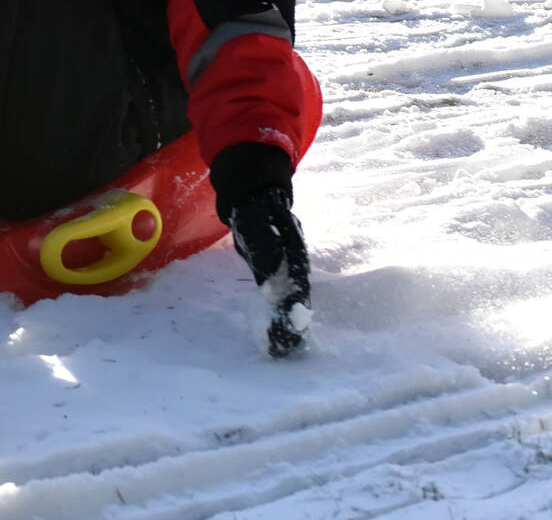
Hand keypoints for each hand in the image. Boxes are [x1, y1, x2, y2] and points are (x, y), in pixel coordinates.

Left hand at [228, 185, 309, 357]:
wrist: (254, 197)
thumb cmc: (259, 209)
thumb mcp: (260, 222)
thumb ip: (266, 245)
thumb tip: (272, 269)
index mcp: (296, 260)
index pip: (297, 294)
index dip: (292, 317)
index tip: (287, 338)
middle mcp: (294, 270)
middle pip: (295, 304)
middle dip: (290, 328)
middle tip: (282, 353)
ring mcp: (284, 272)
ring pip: (287, 304)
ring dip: (284, 325)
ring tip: (279, 349)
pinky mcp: (270, 274)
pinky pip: (274, 298)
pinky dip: (274, 314)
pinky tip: (270, 329)